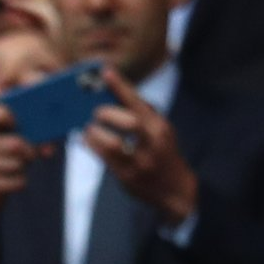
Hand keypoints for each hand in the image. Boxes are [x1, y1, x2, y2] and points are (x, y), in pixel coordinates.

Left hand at [83, 73, 198, 225]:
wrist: (177, 190)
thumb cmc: (163, 154)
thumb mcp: (162, 132)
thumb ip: (144, 114)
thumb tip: (118, 95)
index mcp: (160, 128)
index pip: (140, 103)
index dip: (122, 87)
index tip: (106, 72)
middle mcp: (153, 144)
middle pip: (130, 123)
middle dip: (108, 113)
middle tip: (95, 112)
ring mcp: (141, 162)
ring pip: (114, 144)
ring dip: (96, 133)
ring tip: (88, 128)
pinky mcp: (129, 178)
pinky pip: (106, 160)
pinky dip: (93, 147)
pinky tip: (87, 140)